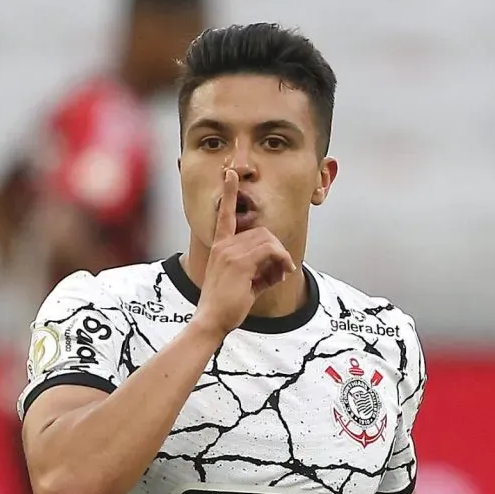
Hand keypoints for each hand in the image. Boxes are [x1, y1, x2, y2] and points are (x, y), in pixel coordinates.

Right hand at [194, 169, 296, 332]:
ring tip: (281, 275)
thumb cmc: (225, 305)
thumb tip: (282, 267)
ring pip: (268, 240)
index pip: (224, 214)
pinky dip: (282, 261)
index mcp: (220, 246)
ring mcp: (230, 252)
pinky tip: (282, 273)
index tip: (229, 173)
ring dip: (281, 258)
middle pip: (262, 232)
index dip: (228, 192)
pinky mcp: (239, 262)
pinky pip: (271, 251)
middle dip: (277, 250)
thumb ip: (260, 270)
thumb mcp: (244, 283)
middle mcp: (224, 245)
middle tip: (283, 270)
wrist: (211, 320)